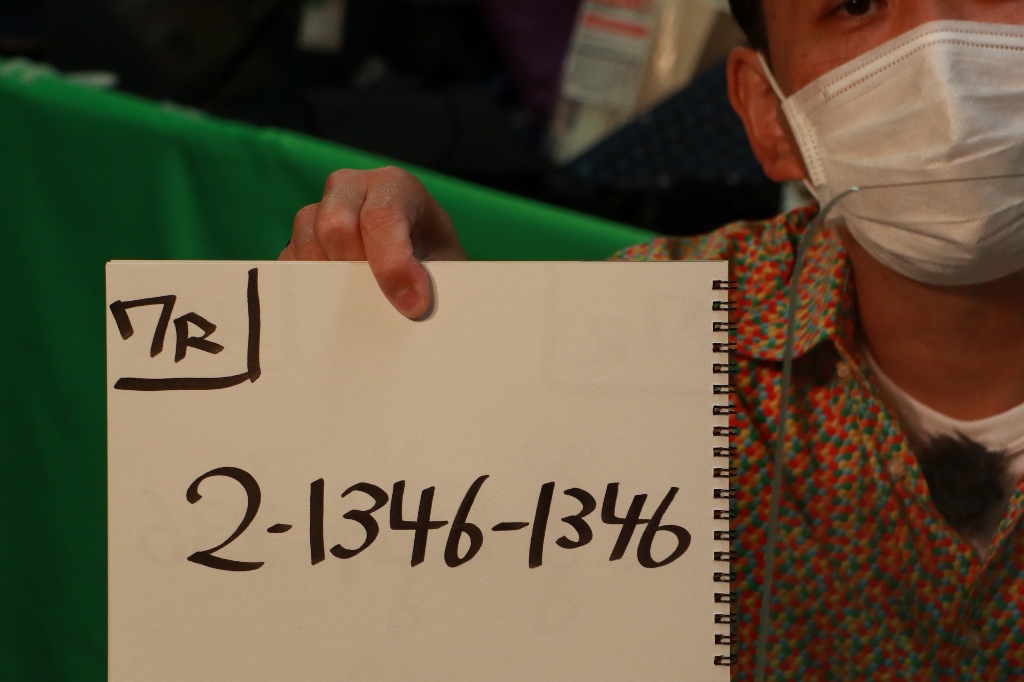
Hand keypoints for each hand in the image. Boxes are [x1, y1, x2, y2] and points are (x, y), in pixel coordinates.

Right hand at [280, 167, 465, 318]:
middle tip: (381, 305)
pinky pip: (290, 270)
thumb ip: (437, 279)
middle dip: (357, 271)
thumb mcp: (448, 263)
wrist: (419, 262)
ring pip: (307, 249)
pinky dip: (311, 294)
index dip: (394, 265)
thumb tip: (414, 308)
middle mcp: (349, 190)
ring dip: (333, 285)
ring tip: (364, 306)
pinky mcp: (296, 244)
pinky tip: (338, 308)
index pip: (382, 216)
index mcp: (393, 185)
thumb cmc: (435, 259)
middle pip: (334, 227)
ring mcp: (316, 214)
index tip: (413, 305)